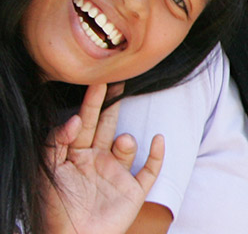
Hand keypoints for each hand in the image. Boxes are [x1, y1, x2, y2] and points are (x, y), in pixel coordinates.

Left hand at [43, 84, 164, 233]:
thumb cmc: (54, 208)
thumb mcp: (48, 171)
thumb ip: (56, 142)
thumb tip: (77, 118)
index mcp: (75, 156)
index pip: (84, 123)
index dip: (91, 102)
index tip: (98, 81)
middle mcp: (97, 161)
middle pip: (107, 127)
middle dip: (112, 106)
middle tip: (119, 82)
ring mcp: (116, 175)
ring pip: (127, 147)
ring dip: (126, 141)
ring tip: (122, 142)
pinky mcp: (133, 191)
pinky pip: (150, 169)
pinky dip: (157, 154)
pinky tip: (157, 140)